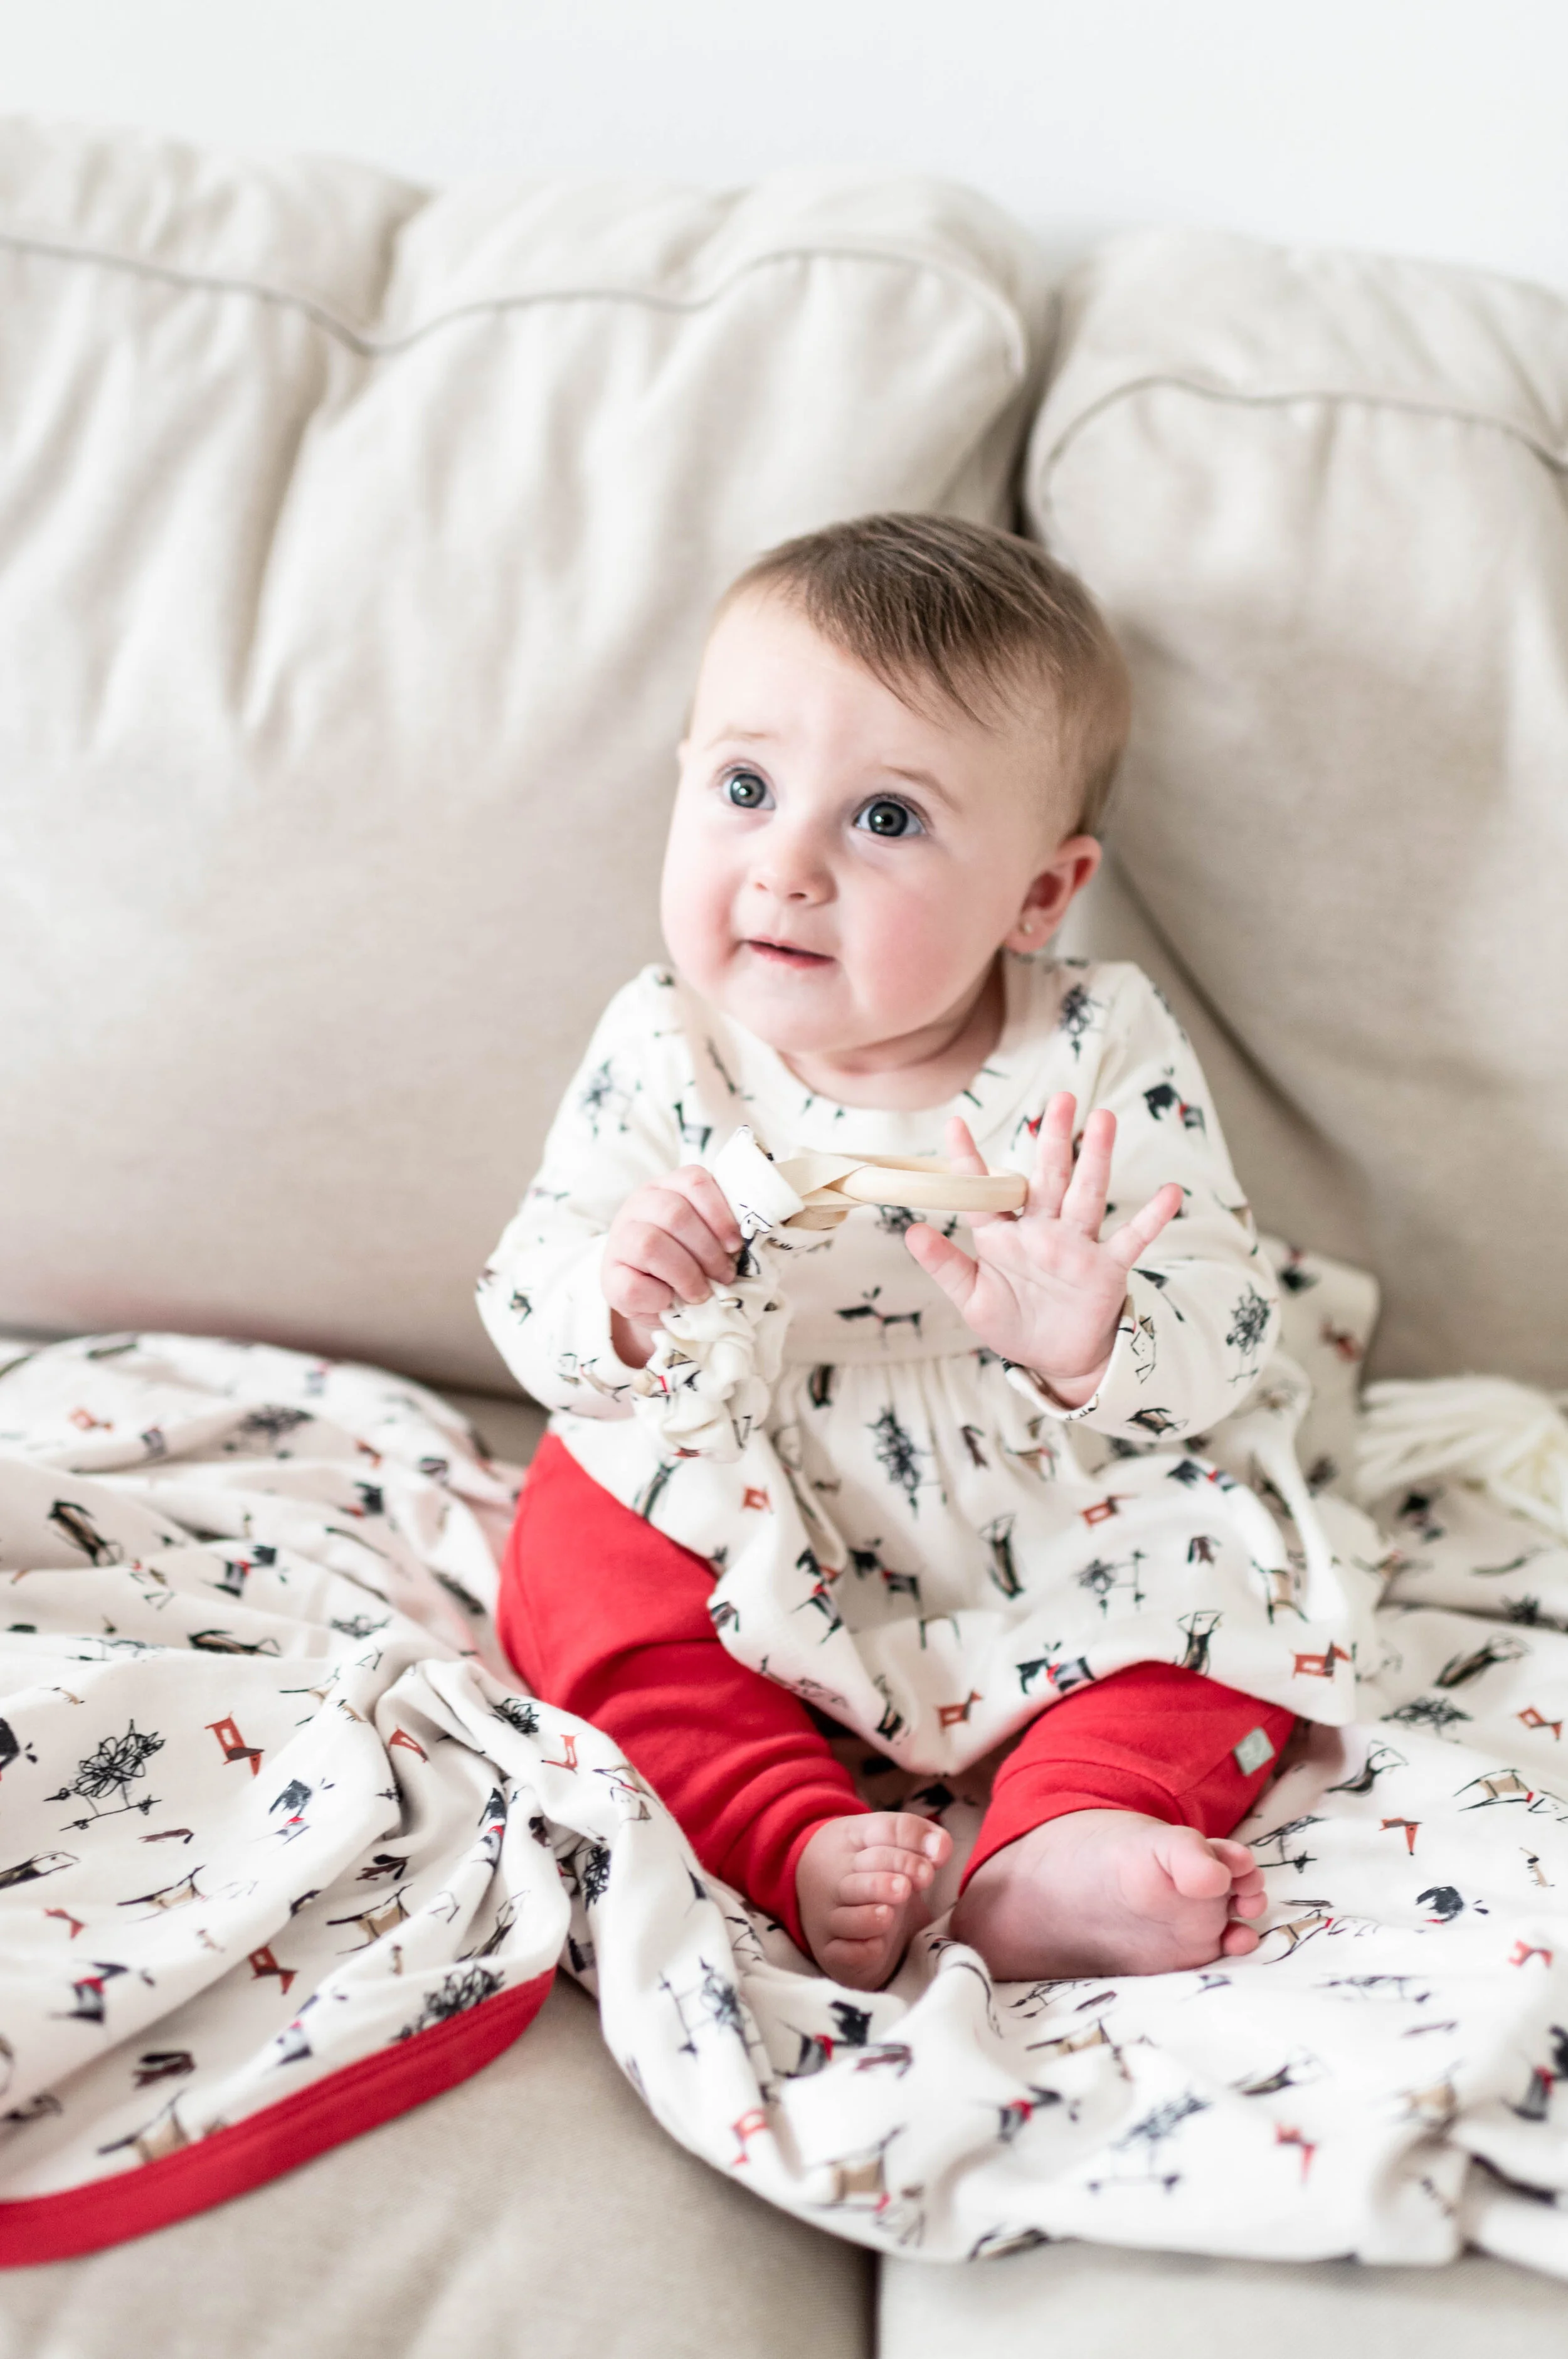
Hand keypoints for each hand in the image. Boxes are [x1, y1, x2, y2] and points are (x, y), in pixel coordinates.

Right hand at [603, 1165, 743, 1368]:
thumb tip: (757, 1241)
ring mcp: (619, 1238)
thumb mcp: (705, 1237)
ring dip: (686, 1274)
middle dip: (707, 1250)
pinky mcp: (609, 1276)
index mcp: (667, 1186)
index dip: (719, 1212)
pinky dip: (660, 1298)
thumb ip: (723, 1231)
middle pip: (675, 1214)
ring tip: (701, 1293)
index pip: (694, 1179)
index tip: (734, 1244)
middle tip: (724, 1275)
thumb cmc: (686, 1260)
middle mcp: (639, 1204)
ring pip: (651, 1245)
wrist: (650, 1295)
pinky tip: (669, 1301)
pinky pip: (635, 1285)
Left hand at [903, 1097, 1181, 1407]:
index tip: (954, 1123)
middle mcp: (1042, 1229)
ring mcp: (1077, 1245)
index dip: (969, 1160)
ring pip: (1087, 1194)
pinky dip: (1151, 1218)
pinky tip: (1170, 1193)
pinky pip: (1131, 1239)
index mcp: (1004, 1234)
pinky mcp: (1106, 1268)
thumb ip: (944, 1265)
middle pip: (1048, 1175)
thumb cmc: (1012, 1323)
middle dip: (1054, 1138)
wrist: (1055, 1360)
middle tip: (1061, 1098)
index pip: (985, 1190)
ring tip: (1104, 1120)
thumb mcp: (971, 1298)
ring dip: (1096, 1158)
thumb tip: (910, 1232)